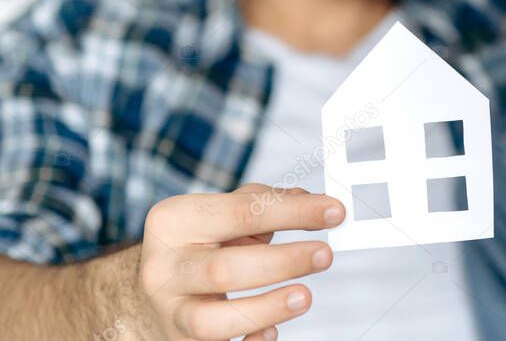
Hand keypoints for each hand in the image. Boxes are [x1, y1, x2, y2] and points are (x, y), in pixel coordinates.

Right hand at [136, 184, 344, 339]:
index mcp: (173, 221)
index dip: (293, 212)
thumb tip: (314, 202)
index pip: (241, 212)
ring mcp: (169, 312)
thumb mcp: (220, 214)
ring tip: (305, 296)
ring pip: (212, 321)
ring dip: (265, 309)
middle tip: (325, 254)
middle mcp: (164, 269)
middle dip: (281, 262)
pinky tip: (271, 332)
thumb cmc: (199, 245)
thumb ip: (263, 203)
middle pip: (224, 269)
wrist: (146, 293)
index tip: (335, 211)